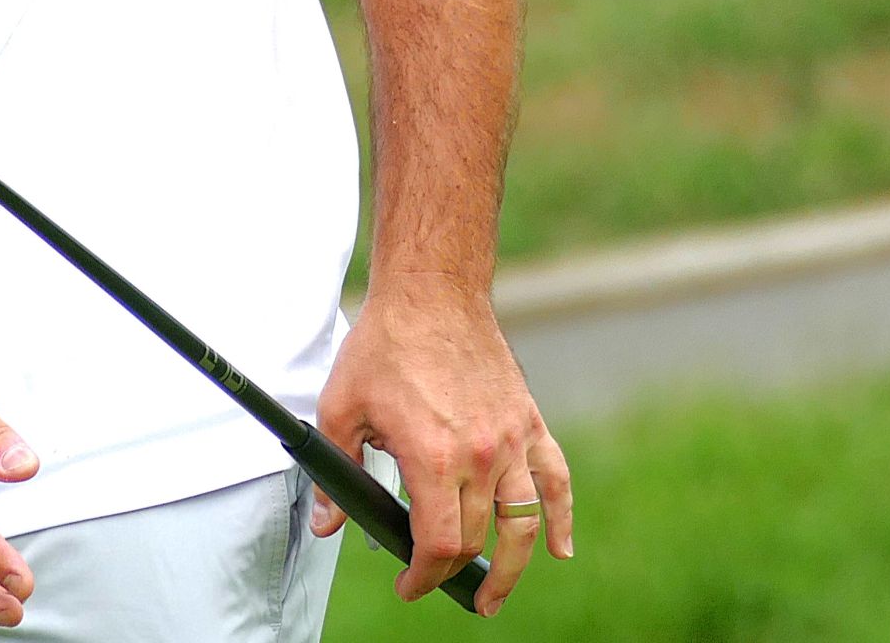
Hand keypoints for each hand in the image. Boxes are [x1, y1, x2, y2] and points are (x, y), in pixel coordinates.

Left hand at [309, 278, 573, 614]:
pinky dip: (561, 519)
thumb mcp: (341, 409)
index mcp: (433, 457)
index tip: (409, 585)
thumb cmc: (384, 345)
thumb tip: (328, 524)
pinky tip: (559, 550)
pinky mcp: (529, 422)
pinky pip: (556, 480)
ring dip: (512, 569)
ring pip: (524, 524)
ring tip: (493, 596)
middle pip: (475, 539)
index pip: (438, 545)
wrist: (432, 292)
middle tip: (434, 581)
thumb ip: (336, 474)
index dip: (423, 577)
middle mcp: (480, 456)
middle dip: (451, 572)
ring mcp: (511, 440)